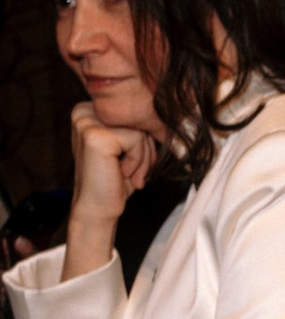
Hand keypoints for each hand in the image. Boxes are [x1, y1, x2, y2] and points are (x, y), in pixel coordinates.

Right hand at [61, 104, 157, 279]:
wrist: (99, 209)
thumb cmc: (114, 180)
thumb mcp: (129, 147)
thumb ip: (138, 125)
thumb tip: (166, 109)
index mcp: (89, 110)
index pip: (133, 113)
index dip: (142, 139)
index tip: (132, 160)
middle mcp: (84, 111)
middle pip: (137, 118)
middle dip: (144, 148)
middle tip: (130, 170)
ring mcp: (87, 122)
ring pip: (139, 129)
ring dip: (142, 157)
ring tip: (126, 172)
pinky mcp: (95, 135)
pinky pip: (136, 139)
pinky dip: (138, 160)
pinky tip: (123, 173)